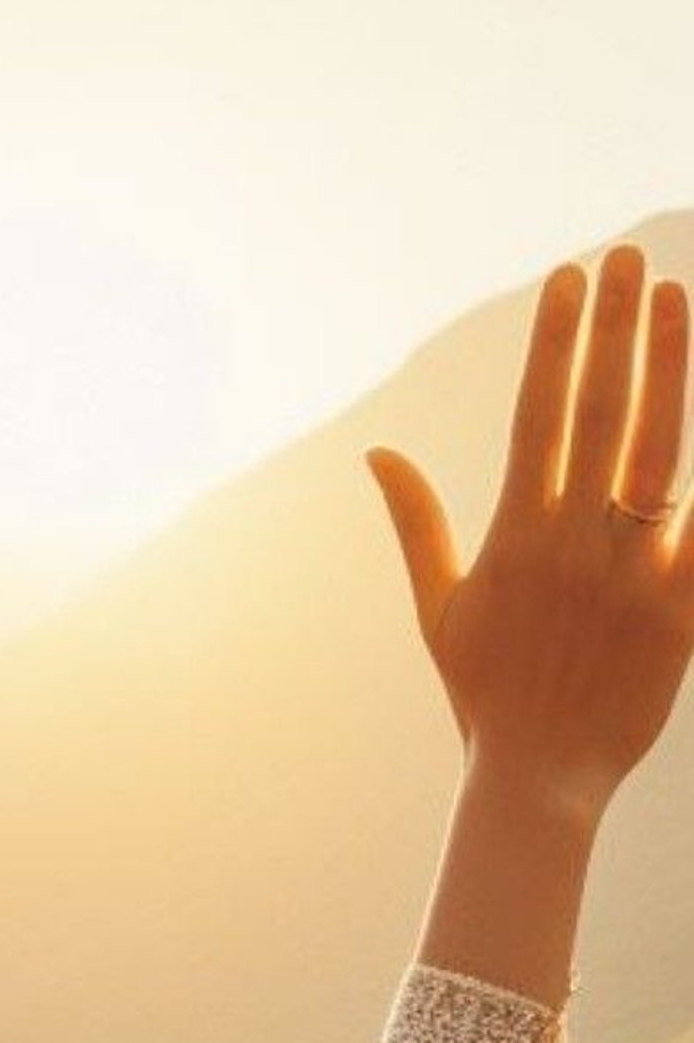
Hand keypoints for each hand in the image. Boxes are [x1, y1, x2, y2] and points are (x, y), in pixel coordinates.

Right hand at [367, 242, 693, 822]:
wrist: (538, 784)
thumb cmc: (485, 698)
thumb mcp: (440, 611)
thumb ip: (417, 525)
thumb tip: (379, 453)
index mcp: (517, 539)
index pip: (540, 415)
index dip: (555, 342)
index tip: (568, 277)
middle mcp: (574, 546)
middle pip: (602, 414)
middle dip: (615, 330)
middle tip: (629, 259)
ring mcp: (632, 575)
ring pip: (661, 451)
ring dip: (671, 368)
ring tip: (676, 298)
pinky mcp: (680, 611)